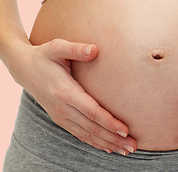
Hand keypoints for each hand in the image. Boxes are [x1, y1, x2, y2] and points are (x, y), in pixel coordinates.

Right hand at [8, 38, 136, 155]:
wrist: (24, 69)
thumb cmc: (44, 56)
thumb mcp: (57, 47)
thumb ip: (76, 49)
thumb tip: (94, 50)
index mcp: (64, 92)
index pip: (91, 112)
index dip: (109, 122)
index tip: (125, 130)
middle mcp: (62, 108)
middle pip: (92, 128)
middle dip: (113, 139)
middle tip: (132, 146)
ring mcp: (60, 116)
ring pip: (86, 135)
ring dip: (107, 144)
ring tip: (125, 150)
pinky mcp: (60, 118)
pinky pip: (79, 134)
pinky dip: (94, 142)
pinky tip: (107, 147)